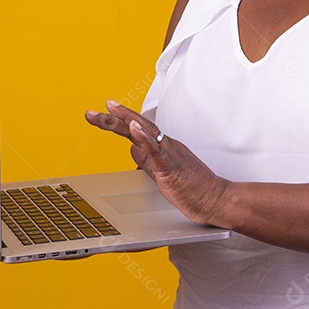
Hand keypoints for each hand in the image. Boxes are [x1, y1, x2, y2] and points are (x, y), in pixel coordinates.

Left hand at [85, 100, 230, 227]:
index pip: (137, 129)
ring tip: (109, 110)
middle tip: (91, 112)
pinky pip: (156, 150)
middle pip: (136, 126)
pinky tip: (134, 128)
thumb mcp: (163, 173)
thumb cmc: (193, 188)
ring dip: (125, 120)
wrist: (216, 198)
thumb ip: (148, 161)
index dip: (119, 120)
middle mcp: (166, 145)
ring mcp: (169, 154)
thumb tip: (133, 150)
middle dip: (113, 118)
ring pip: (144, 132)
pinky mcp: (171, 167)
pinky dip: (144, 137)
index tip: (102, 111)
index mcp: (164, 147)